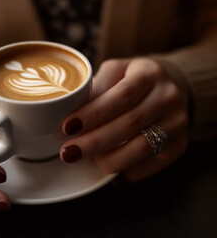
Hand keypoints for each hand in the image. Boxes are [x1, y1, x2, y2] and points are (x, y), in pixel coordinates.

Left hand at [60, 58, 188, 181]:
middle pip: (130, 123)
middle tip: (69, 152)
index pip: (121, 96)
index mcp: (148, 73)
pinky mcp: (180, 145)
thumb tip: (66, 112)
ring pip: (142, 147)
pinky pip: (153, 164)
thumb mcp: (113, 72)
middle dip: (95, 141)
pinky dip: (128, 172)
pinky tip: (108, 173)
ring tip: (86, 161)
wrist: (166, 89)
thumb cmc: (130, 81)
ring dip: (109, 159)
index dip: (93, 114)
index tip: (67, 127)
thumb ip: (94, 89)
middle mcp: (168, 96)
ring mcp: (178, 122)